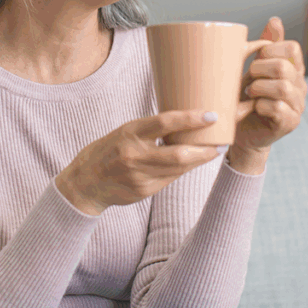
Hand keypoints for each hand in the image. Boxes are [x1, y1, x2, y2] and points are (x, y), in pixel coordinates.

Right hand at [56, 111, 224, 215]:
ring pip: (178, 169)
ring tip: (212, 151)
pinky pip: (170, 180)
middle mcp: (134, 155)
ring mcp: (139, 176)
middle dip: (204, 150)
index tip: (211, 115)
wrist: (86, 182)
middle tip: (221, 142)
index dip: (190, 118)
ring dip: (198, 161)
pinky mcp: (144, 192)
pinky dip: (182, 171)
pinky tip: (190, 164)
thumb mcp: (125, 132)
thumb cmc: (109, 150)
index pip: (164, 122)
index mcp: (130, 133)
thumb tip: (184, 123)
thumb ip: (151, 130)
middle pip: (178, 154)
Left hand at [233, 16, 307, 153]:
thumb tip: (275, 20)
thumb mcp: (256, 68)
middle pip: (283, 67)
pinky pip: (277, 108)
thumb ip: (267, 45)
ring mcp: (297, 105)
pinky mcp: (290, 122)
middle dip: (259, 70)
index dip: (271, 49)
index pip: (292, 48)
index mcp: (293, 69)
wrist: (242, 128)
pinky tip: (253, 107)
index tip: (256, 57)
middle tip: (248, 78)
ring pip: (282, 88)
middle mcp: (300, 86)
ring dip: (259, 88)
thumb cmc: (248, 96)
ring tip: (249, 93)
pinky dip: (260, 105)